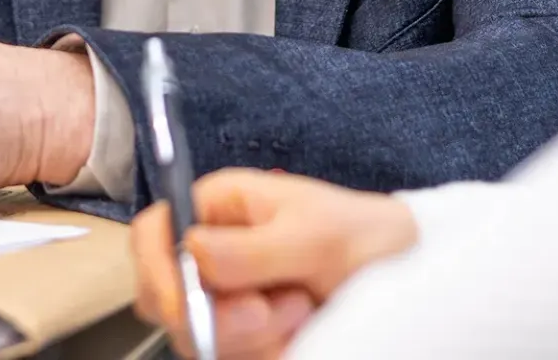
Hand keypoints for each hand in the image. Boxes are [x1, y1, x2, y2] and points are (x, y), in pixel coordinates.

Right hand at [131, 169, 418, 359]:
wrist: (404, 277)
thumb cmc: (365, 237)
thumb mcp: (315, 235)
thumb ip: (251, 247)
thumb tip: (191, 250)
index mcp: (219, 212)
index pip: (153, 234)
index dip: (156, 268)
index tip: (184, 303)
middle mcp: (212, 258)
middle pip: (167, 299)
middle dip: (218, 317)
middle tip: (273, 310)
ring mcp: (226, 304)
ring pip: (201, 340)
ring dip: (255, 337)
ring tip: (304, 308)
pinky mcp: (245, 341)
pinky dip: (270, 353)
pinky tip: (303, 332)